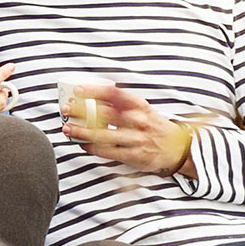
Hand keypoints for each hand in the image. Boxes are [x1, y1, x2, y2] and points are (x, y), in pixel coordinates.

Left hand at [62, 84, 195, 176]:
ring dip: (82, 131)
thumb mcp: (143, 110)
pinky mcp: (134, 156)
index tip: (78, 89)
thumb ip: (122, 104)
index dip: (95, 90)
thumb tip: (92, 97)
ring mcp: (136, 139)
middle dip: (83, 110)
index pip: (115, 94)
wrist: (178, 149)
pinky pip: (107, 151)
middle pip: (106, 113)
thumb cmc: (153, 126)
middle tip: (66, 108)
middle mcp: (139, 121)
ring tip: (67, 128)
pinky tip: (82, 144)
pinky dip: (91, 147)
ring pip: (104, 134)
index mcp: (141, 106)